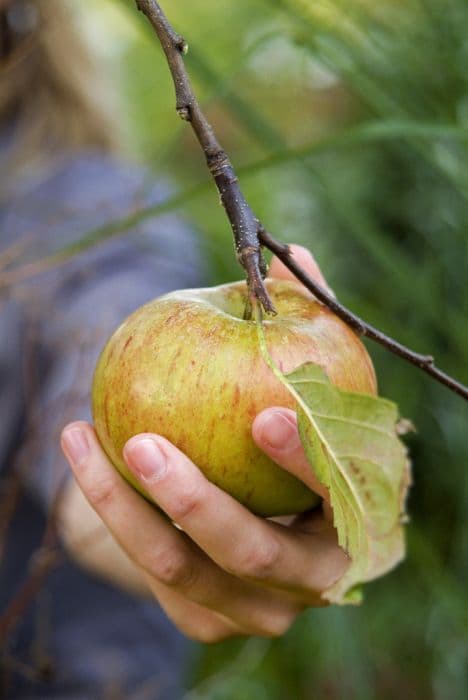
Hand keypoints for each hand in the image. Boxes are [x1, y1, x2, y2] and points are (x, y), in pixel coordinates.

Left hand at [61, 246, 347, 641]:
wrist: (266, 516)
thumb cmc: (288, 438)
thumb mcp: (304, 388)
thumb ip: (305, 325)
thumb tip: (294, 254)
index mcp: (352, 518)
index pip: (338, 497)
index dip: (306, 461)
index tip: (267, 413)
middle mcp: (311, 577)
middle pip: (252, 551)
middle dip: (194, 501)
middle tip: (140, 441)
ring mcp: (259, 607)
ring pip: (184, 571)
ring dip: (124, 508)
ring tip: (81, 437)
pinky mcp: (209, 616)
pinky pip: (152, 574)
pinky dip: (114, 517)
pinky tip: (86, 457)